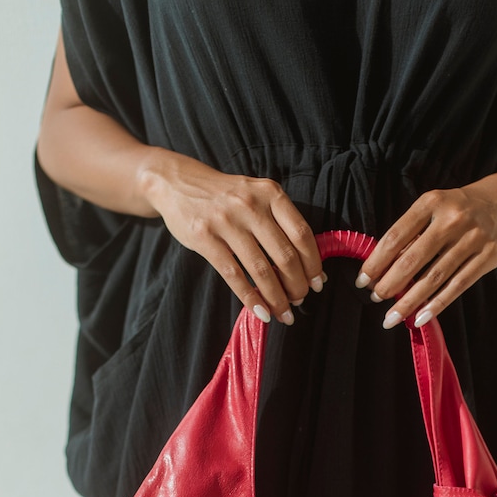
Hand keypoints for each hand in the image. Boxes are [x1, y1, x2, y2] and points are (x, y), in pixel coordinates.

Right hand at [141, 150, 325, 323]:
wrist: (178, 183)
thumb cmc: (225, 196)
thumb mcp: (256, 195)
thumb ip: (280, 221)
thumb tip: (307, 264)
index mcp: (270, 193)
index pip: (301, 234)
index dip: (313, 263)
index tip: (318, 283)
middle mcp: (250, 205)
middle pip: (285, 255)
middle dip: (297, 285)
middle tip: (300, 300)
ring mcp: (226, 221)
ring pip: (261, 269)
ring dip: (277, 298)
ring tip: (284, 313)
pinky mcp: (205, 238)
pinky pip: (234, 275)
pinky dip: (251, 299)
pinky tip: (261, 312)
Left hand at [354, 173, 496, 327]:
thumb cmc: (461, 208)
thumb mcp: (436, 207)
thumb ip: (413, 232)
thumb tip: (383, 267)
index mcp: (431, 202)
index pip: (396, 236)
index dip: (376, 261)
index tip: (362, 280)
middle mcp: (452, 218)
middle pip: (412, 259)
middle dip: (390, 283)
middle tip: (375, 298)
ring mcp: (472, 238)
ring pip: (434, 277)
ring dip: (409, 301)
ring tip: (391, 317)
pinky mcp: (488, 256)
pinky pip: (457, 286)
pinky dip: (436, 305)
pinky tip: (419, 318)